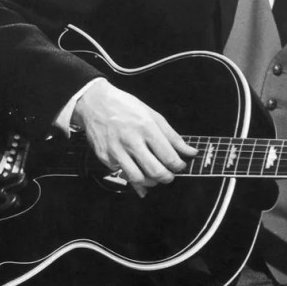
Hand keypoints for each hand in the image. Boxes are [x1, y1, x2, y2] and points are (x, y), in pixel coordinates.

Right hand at [73, 79, 197, 195]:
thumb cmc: (127, 107)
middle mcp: (131, 141)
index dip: (178, 166)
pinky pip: (122, 174)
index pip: (168, 157)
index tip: (180, 166)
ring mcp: (116, 151)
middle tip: (170, 176)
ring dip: (150, 182)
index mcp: (147, 128)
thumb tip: (191, 152)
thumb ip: (173, 137)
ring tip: (155, 176)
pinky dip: (132, 176)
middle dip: (167, 178)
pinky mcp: (104, 157)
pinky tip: (138, 170)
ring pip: (137, 178)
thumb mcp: (154, 116)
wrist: (95, 103)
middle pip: (155, 171)